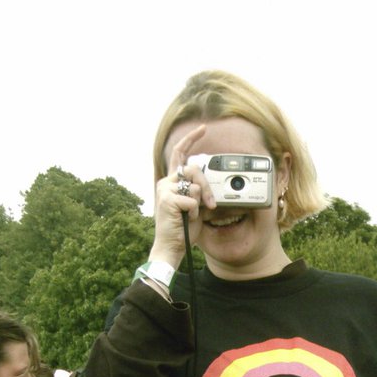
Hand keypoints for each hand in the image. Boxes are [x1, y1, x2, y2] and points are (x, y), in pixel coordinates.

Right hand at [149, 124, 217, 265]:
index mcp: (172, 182)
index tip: (203, 129)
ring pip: (195, 185)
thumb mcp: (195, 206)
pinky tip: (187, 219)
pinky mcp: (168, 200)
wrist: (171, 246)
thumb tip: (210, 185)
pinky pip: (192, 200)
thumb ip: (200, 192)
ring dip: (201, 203)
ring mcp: (165, 190)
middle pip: (194, 169)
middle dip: (207, 185)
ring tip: (193, 215)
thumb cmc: (182, 229)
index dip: (191, 139)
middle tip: (211, 203)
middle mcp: (166, 182)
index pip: (180, 154)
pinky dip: (195, 213)